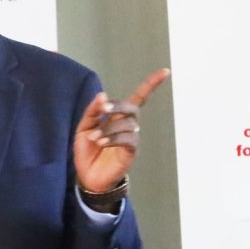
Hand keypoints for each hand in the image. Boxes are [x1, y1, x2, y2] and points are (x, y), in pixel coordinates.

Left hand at [73, 68, 169, 192]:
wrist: (87, 176)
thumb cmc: (88, 151)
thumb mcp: (84, 127)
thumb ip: (92, 111)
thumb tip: (103, 95)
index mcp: (118, 116)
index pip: (138, 97)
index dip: (151, 84)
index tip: (165, 71)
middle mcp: (129, 125)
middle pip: (132, 107)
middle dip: (118, 105)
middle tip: (103, 108)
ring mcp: (132, 138)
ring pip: (127, 124)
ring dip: (108, 128)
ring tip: (94, 138)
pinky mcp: (131, 152)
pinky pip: (128, 139)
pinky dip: (113, 138)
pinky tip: (101, 142)